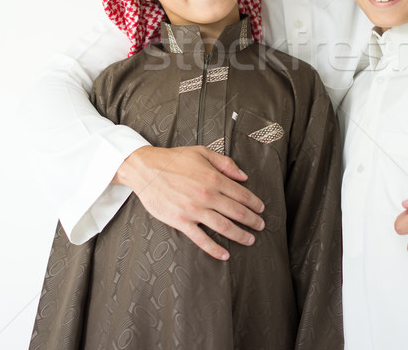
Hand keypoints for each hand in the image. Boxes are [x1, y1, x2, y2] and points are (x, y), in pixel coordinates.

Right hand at [113, 144, 264, 260]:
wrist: (146, 169)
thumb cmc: (174, 159)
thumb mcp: (202, 152)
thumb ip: (225, 163)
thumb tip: (243, 176)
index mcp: (214, 178)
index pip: (241, 194)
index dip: (254, 203)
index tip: (261, 209)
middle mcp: (207, 195)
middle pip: (236, 212)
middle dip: (252, 220)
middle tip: (261, 226)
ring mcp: (194, 210)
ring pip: (223, 227)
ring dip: (240, 235)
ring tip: (250, 240)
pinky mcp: (181, 221)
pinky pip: (201, 239)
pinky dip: (214, 249)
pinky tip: (224, 254)